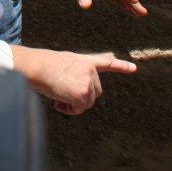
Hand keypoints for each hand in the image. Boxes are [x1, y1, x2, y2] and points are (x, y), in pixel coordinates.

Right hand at [10, 47, 135, 114]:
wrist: (37, 67)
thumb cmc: (42, 66)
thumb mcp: (63, 65)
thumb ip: (74, 75)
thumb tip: (77, 93)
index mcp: (84, 61)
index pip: (106, 62)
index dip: (120, 66)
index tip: (134, 68)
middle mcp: (90, 70)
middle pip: (95, 93)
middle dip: (81, 98)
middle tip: (63, 96)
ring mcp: (88, 81)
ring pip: (87, 103)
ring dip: (74, 104)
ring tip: (58, 97)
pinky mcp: (83, 93)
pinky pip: (79, 109)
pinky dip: (69, 109)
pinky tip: (58, 101)